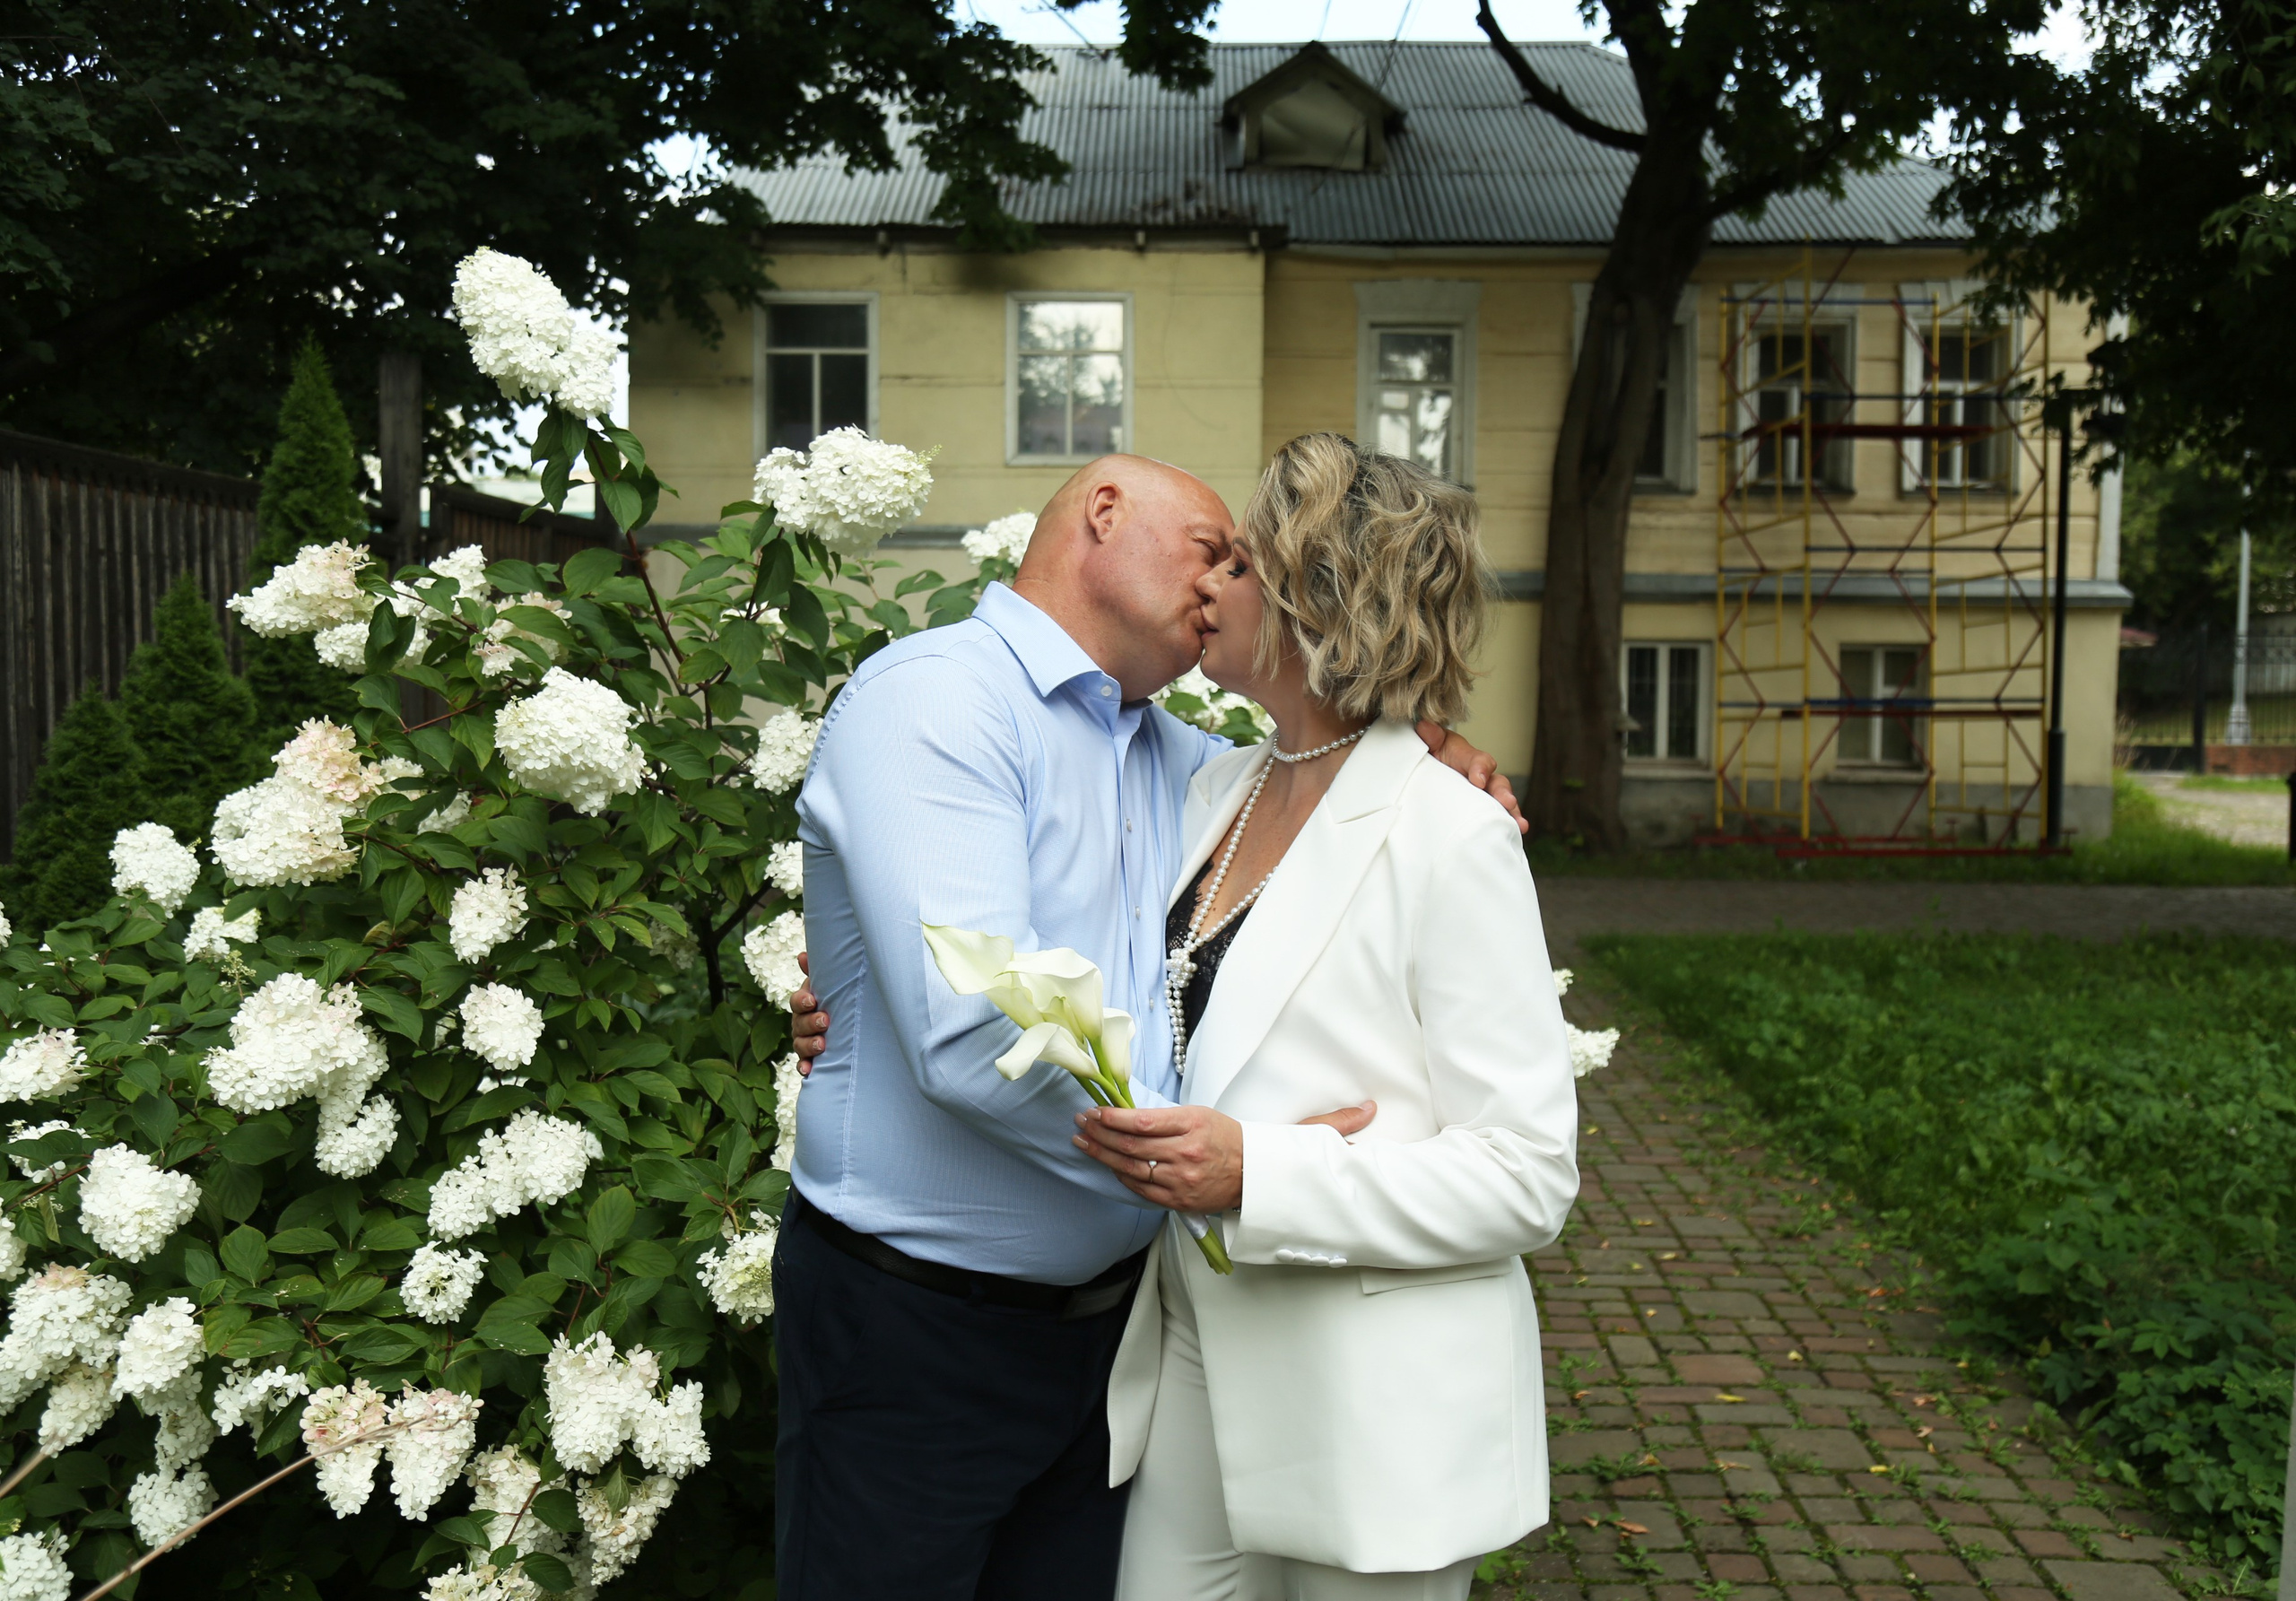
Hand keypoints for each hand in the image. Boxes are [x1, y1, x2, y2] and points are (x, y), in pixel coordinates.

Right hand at [790, 952, 826, 1077]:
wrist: (848, 1026)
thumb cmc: (836, 1001)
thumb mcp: (830, 986)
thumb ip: (817, 972)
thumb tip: (802, 956)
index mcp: (805, 1004)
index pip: (797, 1002)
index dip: (802, 1001)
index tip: (813, 1000)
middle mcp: (801, 1023)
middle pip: (798, 1023)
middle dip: (810, 1022)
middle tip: (825, 1021)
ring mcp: (804, 1041)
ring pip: (799, 1044)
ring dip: (808, 1044)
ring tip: (821, 1044)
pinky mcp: (810, 1059)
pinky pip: (803, 1064)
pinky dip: (805, 1067)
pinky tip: (808, 1070)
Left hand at [1072, 1100, 1374, 1212]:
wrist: (1274, 1196)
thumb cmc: (1267, 1152)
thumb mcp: (1287, 1128)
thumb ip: (1316, 1116)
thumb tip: (1370, 1109)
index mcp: (1202, 1126)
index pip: (1145, 1120)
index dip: (1113, 1117)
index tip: (1094, 1108)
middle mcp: (1187, 1153)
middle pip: (1131, 1144)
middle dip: (1099, 1133)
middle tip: (1078, 1122)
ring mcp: (1180, 1180)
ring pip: (1130, 1166)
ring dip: (1101, 1154)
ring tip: (1080, 1140)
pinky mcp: (1178, 1200)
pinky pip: (1140, 1188)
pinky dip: (1118, 1176)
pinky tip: (1103, 1164)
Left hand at [1415, 719, 1526, 834]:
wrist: (1427, 769)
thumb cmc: (1433, 753)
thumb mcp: (1430, 743)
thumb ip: (1430, 736)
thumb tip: (1425, 727)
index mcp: (1467, 758)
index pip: (1479, 760)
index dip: (1480, 768)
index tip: (1478, 780)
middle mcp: (1481, 776)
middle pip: (1498, 783)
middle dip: (1503, 793)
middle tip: (1507, 803)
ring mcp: (1483, 795)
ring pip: (1502, 802)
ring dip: (1512, 813)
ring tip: (1520, 825)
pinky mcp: (1480, 810)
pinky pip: (1496, 818)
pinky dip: (1505, 826)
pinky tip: (1513, 835)